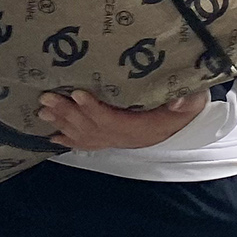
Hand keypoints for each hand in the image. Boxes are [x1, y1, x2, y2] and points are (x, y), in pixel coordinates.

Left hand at [38, 88, 209, 150]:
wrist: (185, 126)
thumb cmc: (186, 108)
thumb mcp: (194, 100)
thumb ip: (188, 99)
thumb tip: (177, 101)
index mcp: (141, 127)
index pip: (112, 120)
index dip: (93, 109)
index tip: (77, 93)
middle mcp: (124, 138)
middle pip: (91, 128)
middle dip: (68, 113)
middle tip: (47, 99)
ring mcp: (116, 141)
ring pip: (85, 135)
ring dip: (62, 123)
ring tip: (42, 111)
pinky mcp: (111, 140)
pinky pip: (87, 143)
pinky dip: (68, 140)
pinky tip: (51, 137)